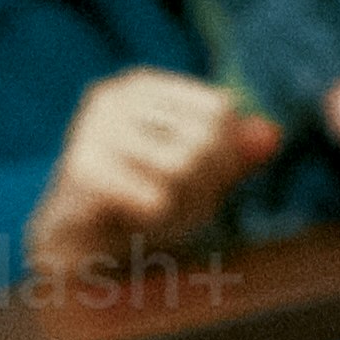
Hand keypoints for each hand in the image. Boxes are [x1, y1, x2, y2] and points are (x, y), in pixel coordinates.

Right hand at [25, 69, 279, 282]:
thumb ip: (231, 157)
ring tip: (149, 218)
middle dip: (203, 190)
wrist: (67, 253)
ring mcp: (95, 128)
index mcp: (142, 87)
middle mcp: (116, 96)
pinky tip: (128, 226)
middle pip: (204, 140)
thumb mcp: (191, 180)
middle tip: (170, 211)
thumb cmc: (131, 212)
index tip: (193, 187)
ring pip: (183, 168)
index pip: (220, 111)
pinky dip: (153, 223)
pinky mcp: (84, 169)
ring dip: (179, 210)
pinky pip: (155, 198)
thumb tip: (273, 135)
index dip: (223, 159)